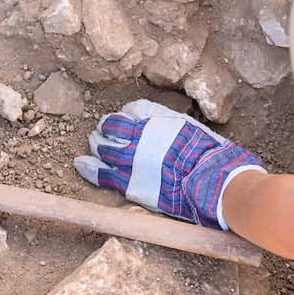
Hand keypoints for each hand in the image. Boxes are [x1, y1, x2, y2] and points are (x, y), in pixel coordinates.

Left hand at [74, 100, 266, 229]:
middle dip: (106, 130)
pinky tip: (80, 164)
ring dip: (97, 145)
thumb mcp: (194, 128)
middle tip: (103, 133)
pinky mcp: (129, 183)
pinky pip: (100, 174)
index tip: (124, 121)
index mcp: (157, 120)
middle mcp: (140, 136)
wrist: (214, 184)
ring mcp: (132, 160)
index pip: (131, 110)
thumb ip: (172, 123)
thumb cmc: (212, 156)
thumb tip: (161, 122)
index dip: (125, 116)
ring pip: (102, 148)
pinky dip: (87, 168)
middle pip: (111, 127)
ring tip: (95, 146)